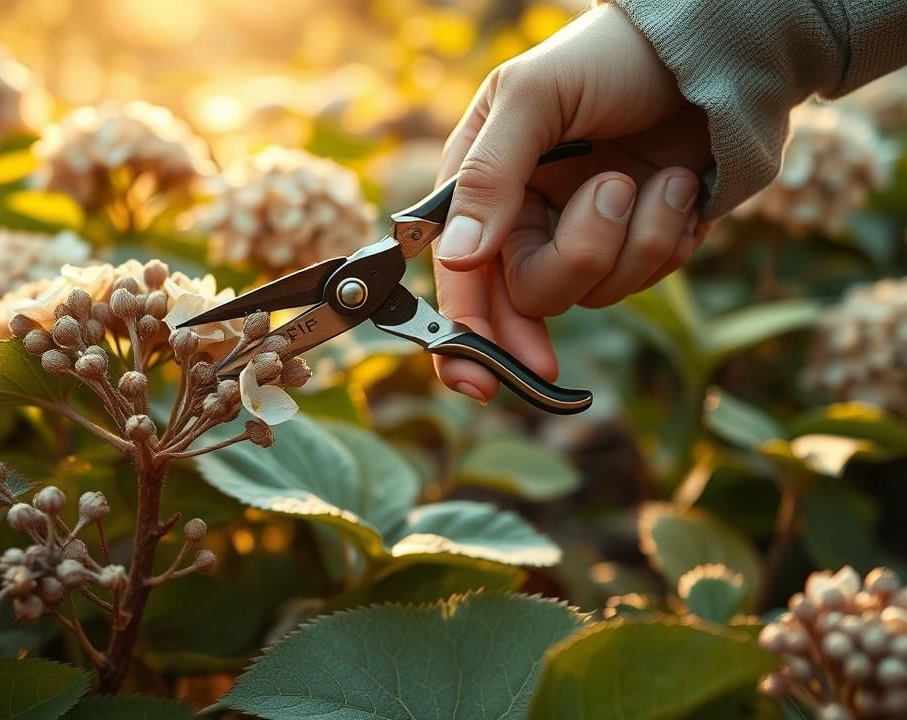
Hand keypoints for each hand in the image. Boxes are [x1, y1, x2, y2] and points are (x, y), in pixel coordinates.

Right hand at [433, 3, 712, 404]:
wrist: (706, 51)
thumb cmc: (606, 58)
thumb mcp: (533, 99)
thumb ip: (489, 178)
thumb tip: (454, 260)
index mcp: (482, 190)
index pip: (458, 280)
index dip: (461, 339)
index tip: (479, 383)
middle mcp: (527, 221)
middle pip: (528, 297)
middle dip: (577, 260)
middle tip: (597, 252)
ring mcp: (585, 235)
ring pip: (594, 290)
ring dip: (634, 231)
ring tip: (651, 171)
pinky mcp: (641, 243)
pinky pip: (647, 278)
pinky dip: (669, 232)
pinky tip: (679, 185)